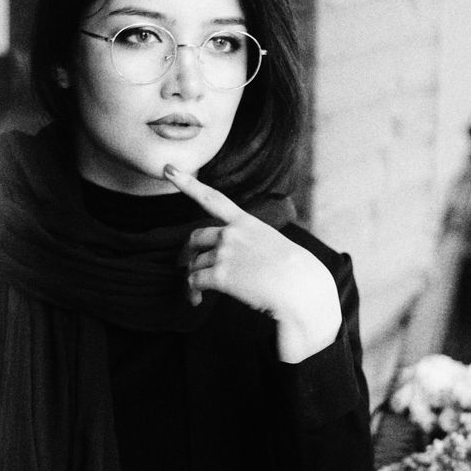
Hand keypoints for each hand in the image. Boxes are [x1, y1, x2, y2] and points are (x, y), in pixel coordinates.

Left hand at [165, 164, 340, 362]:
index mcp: (247, 223)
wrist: (302, 289)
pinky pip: (194, 281)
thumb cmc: (297, 272)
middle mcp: (232, 233)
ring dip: (193, 279)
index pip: (213, 199)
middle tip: (188, 267)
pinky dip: (192, 292)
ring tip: (198, 295)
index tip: (168, 169)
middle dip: (188, 253)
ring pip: (194, 264)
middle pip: (195, 237)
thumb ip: (251, 245)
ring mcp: (225, 253)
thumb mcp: (275, 246)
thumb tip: (237, 260)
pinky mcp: (220, 275)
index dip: (188, 183)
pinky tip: (197, 301)